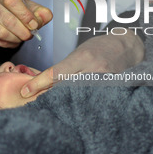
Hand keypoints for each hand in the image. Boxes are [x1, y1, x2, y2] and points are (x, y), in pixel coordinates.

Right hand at [0, 0, 52, 47]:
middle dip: (22, 31)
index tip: (34, 24)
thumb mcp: (29, 5)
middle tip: (30, 34)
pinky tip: (14, 40)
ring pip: (0, 33)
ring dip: (16, 39)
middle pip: (7, 19)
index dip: (25, 14)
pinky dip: (8, 44)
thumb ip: (40, 11)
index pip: (11, 0)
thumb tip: (45, 16)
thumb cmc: (15, 7)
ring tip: (22, 37)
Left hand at [21, 30, 144, 96]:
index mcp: (82, 58)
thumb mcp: (80, 52)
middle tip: (33, 103)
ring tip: (50, 107)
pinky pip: (92, 99)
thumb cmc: (99, 47)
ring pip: (77, 96)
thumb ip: (66, 68)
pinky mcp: (113, 89)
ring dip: (63, 102)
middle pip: (64, 88)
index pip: (55, 73)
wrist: (127, 46)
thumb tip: (47, 83)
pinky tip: (73, 108)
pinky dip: (81, 104)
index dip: (38, 83)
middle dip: (48, 96)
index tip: (25, 91)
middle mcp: (93, 69)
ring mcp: (105, 81)